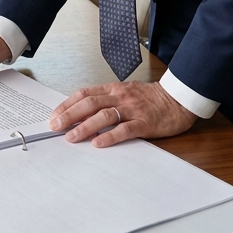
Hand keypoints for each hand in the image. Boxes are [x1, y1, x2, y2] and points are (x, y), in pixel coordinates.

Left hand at [49, 80, 197, 147]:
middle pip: (90, 103)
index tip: (54, 115)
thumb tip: (81, 113)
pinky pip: (125, 129)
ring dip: (85, 127)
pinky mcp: (145, 123)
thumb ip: (106, 100)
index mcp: (113, 89)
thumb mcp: (125, 93)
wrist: (178, 99)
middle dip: (70, 115)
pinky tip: (98, 143)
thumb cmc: (150, 98)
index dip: (67, 104)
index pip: (85, 94)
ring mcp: (132, 109)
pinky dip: (110, 136)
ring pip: (104, 115)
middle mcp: (120, 97)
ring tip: (71, 137)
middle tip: (55, 126)